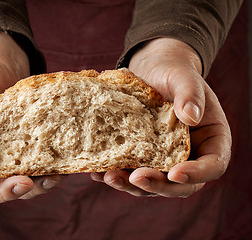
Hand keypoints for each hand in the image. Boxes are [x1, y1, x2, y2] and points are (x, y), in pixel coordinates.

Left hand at [91, 38, 231, 197]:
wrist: (151, 70)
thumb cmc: (173, 72)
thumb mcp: (183, 77)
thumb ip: (190, 94)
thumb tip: (190, 117)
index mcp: (211, 141)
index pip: (213, 165)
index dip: (196, 174)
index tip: (175, 172)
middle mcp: (189, 156)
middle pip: (179, 184)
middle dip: (157, 185)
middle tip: (136, 178)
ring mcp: (163, 160)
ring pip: (152, 183)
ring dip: (131, 185)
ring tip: (110, 177)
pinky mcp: (141, 158)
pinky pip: (130, 172)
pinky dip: (114, 174)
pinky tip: (97, 171)